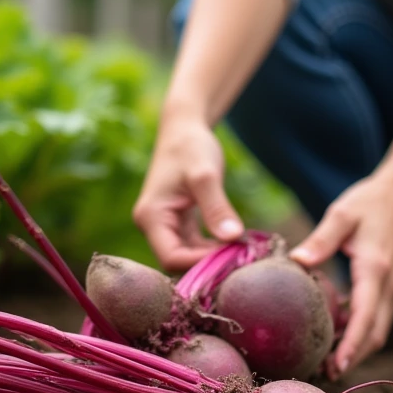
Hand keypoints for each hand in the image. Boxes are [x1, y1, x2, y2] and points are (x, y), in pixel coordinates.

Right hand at [133, 116, 243, 269]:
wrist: (184, 129)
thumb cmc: (191, 147)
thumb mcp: (205, 175)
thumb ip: (216, 206)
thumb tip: (232, 238)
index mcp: (150, 217)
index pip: (171, 258)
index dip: (200, 264)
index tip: (232, 258)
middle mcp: (152, 226)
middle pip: (178, 261)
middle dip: (209, 264)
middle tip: (242, 260)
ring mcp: (164, 225)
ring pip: (187, 256)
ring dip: (213, 257)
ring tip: (242, 253)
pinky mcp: (178, 223)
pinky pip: (194, 245)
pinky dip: (213, 247)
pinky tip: (235, 243)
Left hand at [288, 171, 392, 374]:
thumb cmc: (367, 204)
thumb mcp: (341, 215)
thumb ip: (320, 239)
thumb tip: (296, 262)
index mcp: (376, 270)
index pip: (366, 317)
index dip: (352, 346)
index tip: (336, 366)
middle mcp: (390, 287)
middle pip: (374, 335)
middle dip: (352, 359)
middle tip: (321, 376)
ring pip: (377, 332)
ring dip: (356, 352)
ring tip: (324, 367)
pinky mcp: (389, 291)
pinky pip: (376, 322)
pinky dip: (358, 337)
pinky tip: (334, 342)